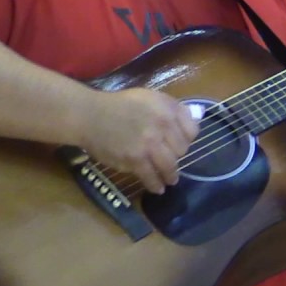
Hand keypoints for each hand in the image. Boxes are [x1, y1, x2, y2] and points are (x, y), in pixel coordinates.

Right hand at [76, 87, 198, 194]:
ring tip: (170, 180)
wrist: (90, 115)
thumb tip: (194, 120)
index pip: (192, 131)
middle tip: (170, 161)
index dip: (187, 139)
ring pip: (170, 166)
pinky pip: (151, 177)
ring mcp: (149, 143)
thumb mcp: (149, 97)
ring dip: (171, 176)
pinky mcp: (135, 159)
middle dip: (176, 156)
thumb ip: (171, 109)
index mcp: (167, 108)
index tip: (179, 144)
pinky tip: (157, 188)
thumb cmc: (119, 105)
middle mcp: (162, 124)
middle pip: (182, 150)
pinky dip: (156, 185)